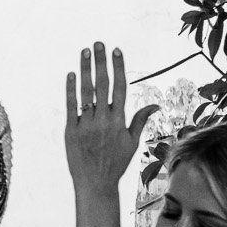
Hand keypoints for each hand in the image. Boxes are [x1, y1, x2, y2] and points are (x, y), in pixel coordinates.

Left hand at [64, 42, 151, 195]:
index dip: (118, 67)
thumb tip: (155, 104)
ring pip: (86, 92)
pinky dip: (71, 90)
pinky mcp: (72, 130)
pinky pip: (71, 106)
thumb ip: (140, 120)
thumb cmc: (115, 163)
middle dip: (101, 62)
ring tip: (84, 52)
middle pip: (103, 85)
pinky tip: (71, 74)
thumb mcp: (132, 142)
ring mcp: (87, 124)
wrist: (95, 183)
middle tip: (98, 43)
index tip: (116, 50)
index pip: (120, 87)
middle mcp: (104, 120)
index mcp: (119, 120)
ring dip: (85, 69)